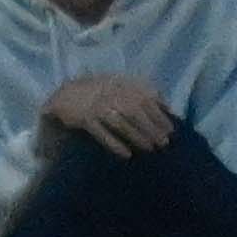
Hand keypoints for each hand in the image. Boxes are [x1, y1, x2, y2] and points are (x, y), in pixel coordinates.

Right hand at [41, 70, 176, 160]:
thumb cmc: (99, 92)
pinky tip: (126, 154)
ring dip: (137, 135)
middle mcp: (109, 92)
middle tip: (163, 143)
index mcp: (120, 82)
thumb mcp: (120, 85)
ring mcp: (96, 105)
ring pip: (120, 121)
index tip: (171, 129)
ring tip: (149, 148)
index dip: (159, 113)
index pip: (145, 96)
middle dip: (151, 127)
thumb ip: (142, 92)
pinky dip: (114, 143)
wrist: (64, 95)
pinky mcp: (83, 119)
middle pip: (135, 110)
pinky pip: (101, 133)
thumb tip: (167, 107)